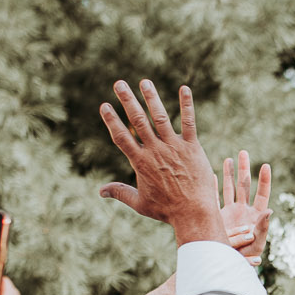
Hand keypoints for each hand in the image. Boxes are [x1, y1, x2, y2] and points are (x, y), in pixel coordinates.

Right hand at [97, 79, 230, 246]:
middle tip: (119, 83)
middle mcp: (155, 151)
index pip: (121, 137)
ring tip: (144, 81)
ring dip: (152, 98)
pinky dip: (187, 105)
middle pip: (138, 121)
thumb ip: (120, 192)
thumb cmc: (167, 210)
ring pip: (160, 117)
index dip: (111, 120)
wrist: (194, 213)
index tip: (104, 106)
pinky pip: (189, 122)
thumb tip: (100, 191)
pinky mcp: (192, 147)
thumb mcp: (140, 203)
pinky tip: (185, 88)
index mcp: (140, 162)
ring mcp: (174, 147)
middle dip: (127, 100)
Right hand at [219, 153, 273, 264]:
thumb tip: (269, 212)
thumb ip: (262, 227)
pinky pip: (215, 198)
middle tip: (243, 152)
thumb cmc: (247, 257)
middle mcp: (243, 211)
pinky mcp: (219, 217)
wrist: (228, 264)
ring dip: (228, 174)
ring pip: (230, 189)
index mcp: (256, 215)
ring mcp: (231, 213)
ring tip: (229, 159)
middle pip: (245, 186)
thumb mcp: (256, 243)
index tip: (264, 165)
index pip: (262, 193)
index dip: (263, 179)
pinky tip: (211, 175)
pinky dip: (213, 187)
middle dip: (244, 169)